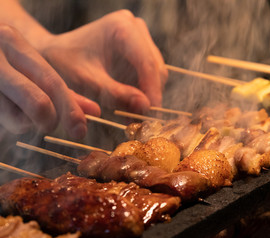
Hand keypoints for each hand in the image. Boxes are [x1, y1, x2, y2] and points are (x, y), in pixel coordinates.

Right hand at [0, 24, 99, 138]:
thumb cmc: (5, 60)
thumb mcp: (30, 65)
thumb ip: (63, 90)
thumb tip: (94, 111)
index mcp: (12, 42)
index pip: (52, 82)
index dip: (70, 110)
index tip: (80, 130)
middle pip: (38, 104)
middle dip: (51, 121)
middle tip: (50, 124)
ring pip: (18, 121)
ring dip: (28, 124)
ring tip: (22, 110)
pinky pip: (3, 124)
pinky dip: (13, 123)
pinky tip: (9, 109)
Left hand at [39, 10, 167, 112]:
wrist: (55, 54)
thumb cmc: (66, 63)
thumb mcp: (88, 81)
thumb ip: (116, 94)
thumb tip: (145, 106)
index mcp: (122, 27)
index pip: (147, 63)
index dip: (152, 91)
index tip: (150, 115)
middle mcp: (135, 28)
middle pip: (156, 68)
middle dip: (149, 96)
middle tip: (139, 121)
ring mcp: (139, 39)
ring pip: (156, 74)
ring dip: (146, 97)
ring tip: (131, 117)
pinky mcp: (139, 52)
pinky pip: (149, 76)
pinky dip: (142, 93)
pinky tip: (130, 107)